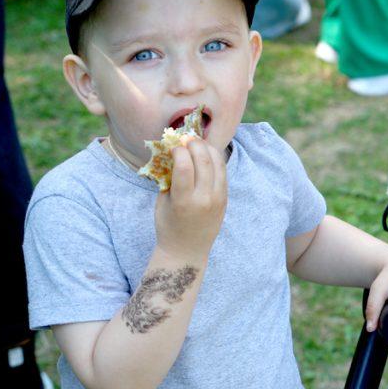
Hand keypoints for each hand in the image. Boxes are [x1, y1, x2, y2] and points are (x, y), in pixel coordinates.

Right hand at [154, 138, 227, 259]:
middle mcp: (204, 199)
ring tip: (197, 142)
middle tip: (186, 137)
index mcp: (183, 201)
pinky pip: (223, 172)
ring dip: (208, 148)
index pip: (184, 166)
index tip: (173, 146)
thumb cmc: (168, 225)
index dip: (178, 150)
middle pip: (204, 161)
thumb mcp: (162, 201)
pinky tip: (206, 154)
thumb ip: (168, 177)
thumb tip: (173, 151)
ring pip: (218, 164)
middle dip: (195, 144)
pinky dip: (215, 160)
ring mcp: (218, 199)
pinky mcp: (225, 199)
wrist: (187, 250)